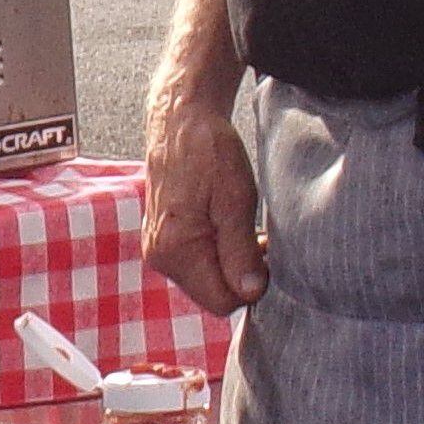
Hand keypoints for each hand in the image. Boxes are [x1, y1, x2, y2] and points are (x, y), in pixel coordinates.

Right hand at [142, 89, 265, 318]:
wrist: (181, 121)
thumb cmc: (208, 152)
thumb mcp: (236, 200)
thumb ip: (240, 251)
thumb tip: (250, 292)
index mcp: (175, 250)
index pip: (222, 302)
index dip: (251, 286)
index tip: (265, 254)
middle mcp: (160, 256)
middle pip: (213, 295)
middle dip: (240, 276)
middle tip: (258, 240)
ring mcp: (158, 249)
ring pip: (206, 281)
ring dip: (230, 264)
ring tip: (243, 230)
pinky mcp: (163, 240)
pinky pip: (197, 264)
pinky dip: (218, 254)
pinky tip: (227, 228)